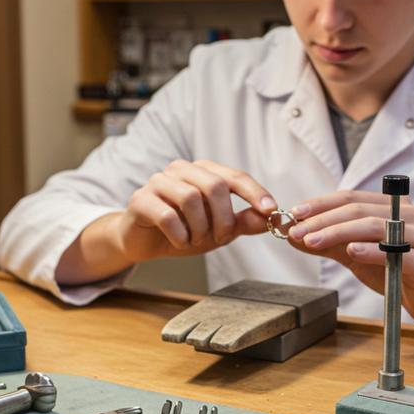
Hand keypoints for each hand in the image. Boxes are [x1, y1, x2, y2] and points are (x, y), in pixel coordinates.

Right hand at [113, 159, 276, 260]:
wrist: (143, 242)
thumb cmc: (183, 230)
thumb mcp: (218, 229)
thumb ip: (243, 222)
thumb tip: (272, 218)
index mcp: (203, 172)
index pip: (234, 177)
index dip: (254, 192)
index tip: (270, 210)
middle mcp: (181, 170)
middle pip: (214, 186)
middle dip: (224, 218)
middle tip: (222, 238)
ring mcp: (159, 182)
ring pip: (191, 199)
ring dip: (200, 228)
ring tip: (195, 240)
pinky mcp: (141, 199)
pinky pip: (167, 216)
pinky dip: (180, 235)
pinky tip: (179, 241)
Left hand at [285, 190, 413, 328]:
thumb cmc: (400, 272)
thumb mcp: (358, 255)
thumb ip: (329, 244)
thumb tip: (294, 235)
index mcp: (392, 207)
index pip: (351, 197)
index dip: (320, 204)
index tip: (293, 214)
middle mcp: (407, 215)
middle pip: (358, 209)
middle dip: (322, 220)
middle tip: (295, 231)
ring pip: (373, 226)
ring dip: (338, 232)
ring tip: (312, 241)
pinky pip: (395, 252)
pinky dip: (371, 250)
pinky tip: (350, 252)